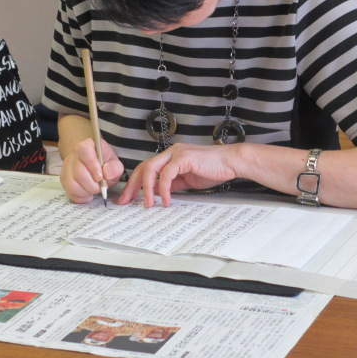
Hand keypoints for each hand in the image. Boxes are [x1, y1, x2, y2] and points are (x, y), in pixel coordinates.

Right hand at [60, 137, 123, 203]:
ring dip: (86, 191)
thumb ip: (115, 167)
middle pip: (78, 172)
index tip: (100, 177)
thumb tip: (107, 173)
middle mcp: (73, 156)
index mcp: (87, 145)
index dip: (92, 164)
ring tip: (94, 189)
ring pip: (72, 184)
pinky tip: (88, 193)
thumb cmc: (104, 162)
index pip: (83, 150)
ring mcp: (67, 168)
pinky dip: (81, 197)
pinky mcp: (64, 180)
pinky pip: (70, 192)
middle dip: (92, 184)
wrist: (92, 164)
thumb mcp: (114, 162)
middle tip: (100, 186)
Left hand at [117, 143, 237, 207]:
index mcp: (170, 157)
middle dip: (133, 186)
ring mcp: (176, 153)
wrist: (230, 162)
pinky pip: (166, 174)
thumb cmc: (212, 170)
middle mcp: (170, 152)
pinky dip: (163, 189)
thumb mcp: (186, 180)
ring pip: (151, 169)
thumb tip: (155, 193)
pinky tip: (165, 201)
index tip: (128, 198)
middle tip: (126, 201)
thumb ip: (171, 184)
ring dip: (146, 189)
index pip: (145, 168)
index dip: (135, 183)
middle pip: (143, 167)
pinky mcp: (183, 157)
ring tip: (148, 205)